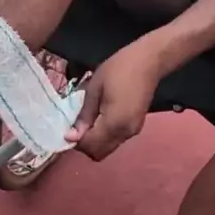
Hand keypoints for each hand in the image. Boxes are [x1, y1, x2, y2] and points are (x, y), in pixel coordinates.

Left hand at [66, 39, 161, 160]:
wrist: (148, 61)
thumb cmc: (119, 69)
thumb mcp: (95, 88)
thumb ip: (84, 115)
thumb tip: (72, 136)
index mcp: (114, 123)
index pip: (90, 145)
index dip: (76, 141)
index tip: (66, 129)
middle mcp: (125, 133)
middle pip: (100, 153)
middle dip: (85, 145)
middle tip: (75, 128)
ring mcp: (133, 131)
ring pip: (108, 149)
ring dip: (94, 142)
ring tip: (86, 123)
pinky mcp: (136, 126)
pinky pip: (116, 140)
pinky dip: (104, 137)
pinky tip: (99, 120)